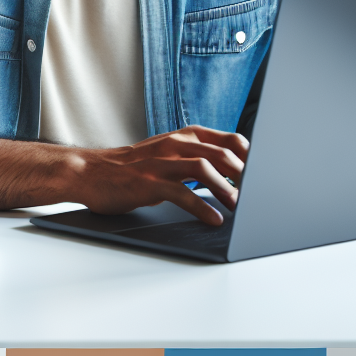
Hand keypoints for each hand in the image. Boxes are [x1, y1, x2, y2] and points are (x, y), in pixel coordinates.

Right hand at [78, 126, 247, 224]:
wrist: (92, 171)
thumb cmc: (133, 167)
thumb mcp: (168, 154)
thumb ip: (196, 158)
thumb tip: (231, 174)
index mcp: (184, 136)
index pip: (228, 139)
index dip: (250, 157)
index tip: (264, 175)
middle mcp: (175, 144)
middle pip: (221, 153)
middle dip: (244, 175)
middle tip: (257, 194)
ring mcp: (161, 162)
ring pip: (204, 169)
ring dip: (226, 190)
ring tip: (239, 208)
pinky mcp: (148, 182)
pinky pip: (181, 193)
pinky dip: (201, 207)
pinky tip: (213, 219)